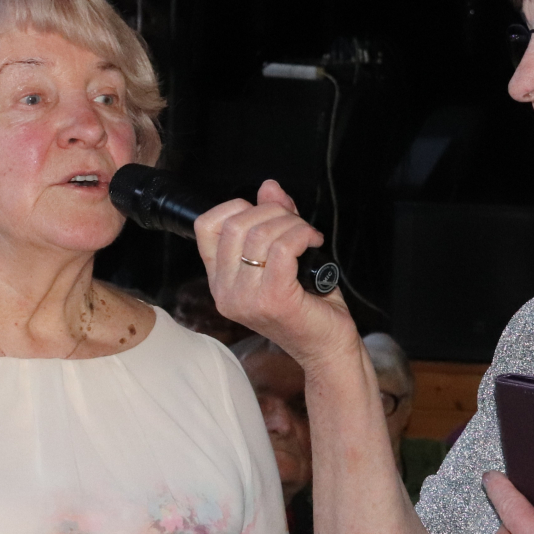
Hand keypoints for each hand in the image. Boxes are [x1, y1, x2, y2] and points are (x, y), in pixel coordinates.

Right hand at [193, 181, 358, 369]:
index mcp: (221, 281)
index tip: (266, 216)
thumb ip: (274, 221)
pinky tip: (314, 242)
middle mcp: (226, 292)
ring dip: (292, 224)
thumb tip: (269, 187)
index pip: (206, 227)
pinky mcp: (273, 300)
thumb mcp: (284, 257)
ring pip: (261, 234)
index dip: (237, 208)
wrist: (327, 346)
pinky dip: (302, 235)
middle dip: (273, 212)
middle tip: (296, 226)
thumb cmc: (307, 306)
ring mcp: (246, 298)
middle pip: (235, 225)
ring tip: (308, 236)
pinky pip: (282, 248)